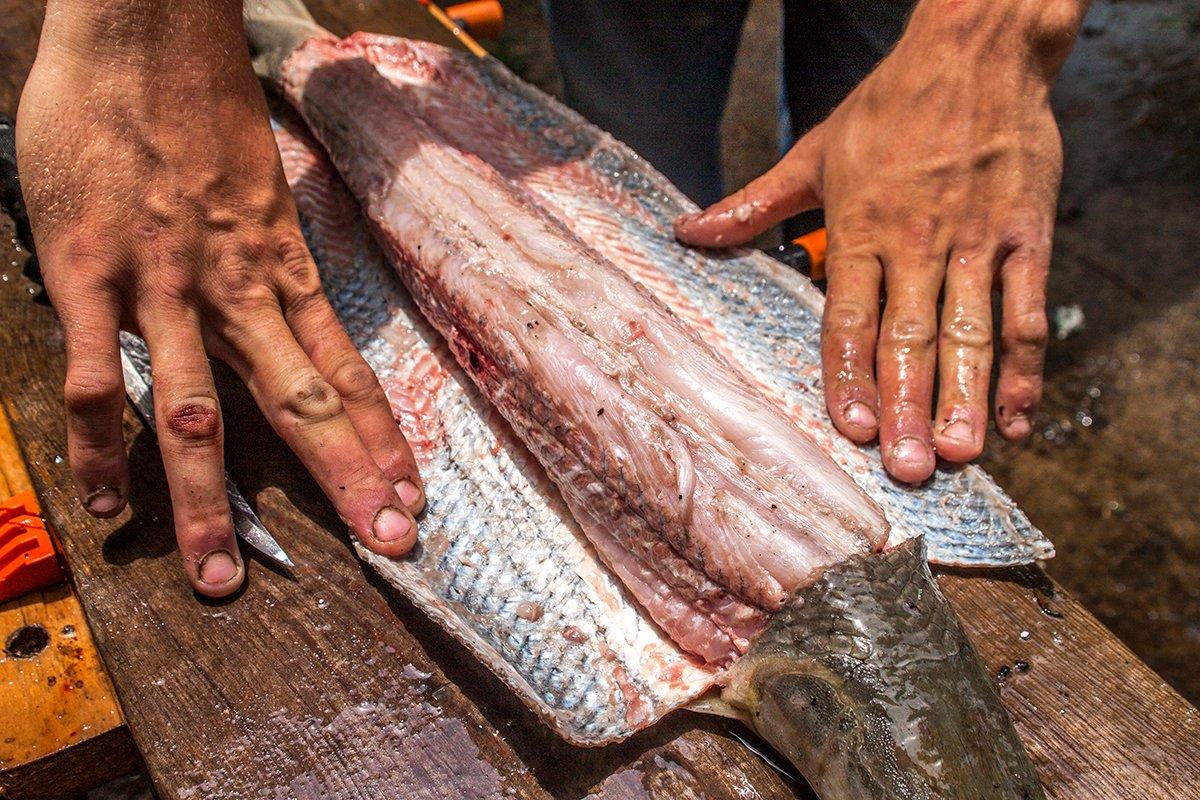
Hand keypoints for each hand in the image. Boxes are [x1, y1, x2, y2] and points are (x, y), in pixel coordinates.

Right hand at [18, 0, 423, 595]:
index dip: (381, 439)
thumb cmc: (203, 112)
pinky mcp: (92, 271)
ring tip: (221, 575)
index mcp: (284, 269)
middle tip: (384, 544)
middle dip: (345, 479)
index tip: (409, 496)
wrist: (146, 33)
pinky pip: (94, 373)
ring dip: (210, 499)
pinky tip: (109, 500)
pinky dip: (100, 441)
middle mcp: (240, 289)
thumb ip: (266, 265)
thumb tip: (279, 317)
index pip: (347, 371)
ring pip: (198, 409)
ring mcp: (166, 284)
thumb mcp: (261, 195)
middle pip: (304, 401)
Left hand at [676, 0, 1086, 482]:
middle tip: (907, 468)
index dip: (849, 376)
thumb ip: (754, 205)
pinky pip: (1028, 309)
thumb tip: (689, 233)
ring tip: (959, 454)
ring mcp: (975, 240)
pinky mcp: (1026, 234)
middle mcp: (917, 241)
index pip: (849, 317)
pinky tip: (1017, 418)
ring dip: (967, 397)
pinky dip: (1027, 367)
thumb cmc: (890, 105)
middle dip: (908, 406)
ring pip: (972, 331)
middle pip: (910, 337)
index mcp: (860, 227)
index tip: (851, 429)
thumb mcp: (813, 152)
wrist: (976, 49)